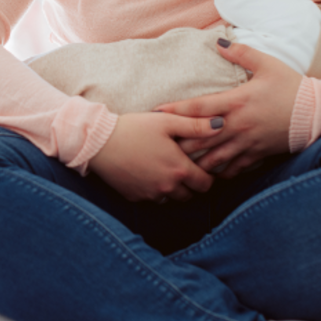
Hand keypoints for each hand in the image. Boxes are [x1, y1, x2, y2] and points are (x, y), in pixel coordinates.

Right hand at [89, 111, 224, 202]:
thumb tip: (222, 125)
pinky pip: (152, 199)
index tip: (201, 165)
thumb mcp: (166, 121)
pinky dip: (154, 190)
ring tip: (164, 169)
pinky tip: (147, 172)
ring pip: (172, 199)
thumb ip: (196, 125)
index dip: (207, 176)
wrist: (99, 142)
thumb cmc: (134, 128)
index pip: (205, 184)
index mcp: (179, 169)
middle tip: (183, 166)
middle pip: (190, 195)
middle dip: (191, 184)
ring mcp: (150, 195)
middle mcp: (167, 187)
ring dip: (173, 188)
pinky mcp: (135, 197)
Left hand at [158, 42, 301, 177]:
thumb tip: (219, 41)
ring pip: (214, 157)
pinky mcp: (258, 155)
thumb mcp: (267, 64)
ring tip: (178, 161)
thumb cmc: (291, 86)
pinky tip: (208, 173)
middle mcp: (238, 125)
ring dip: (195, 160)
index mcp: (237, 101)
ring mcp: (247, 143)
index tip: (156, 112)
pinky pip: (233, 168)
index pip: (199, 107)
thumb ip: (241, 53)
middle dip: (179, 141)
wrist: (318, 113)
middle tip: (160, 142)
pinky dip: (219, 172)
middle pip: (200, 137)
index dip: (176, 110)